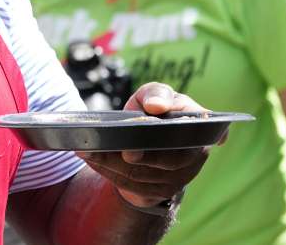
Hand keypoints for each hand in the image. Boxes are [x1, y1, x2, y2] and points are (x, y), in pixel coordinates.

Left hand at [75, 83, 214, 207]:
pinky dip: (109, 173)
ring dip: (112, 164)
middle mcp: (194, 155)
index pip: (196, 134)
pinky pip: (133, 187)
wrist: (146, 137)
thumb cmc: (153, 110)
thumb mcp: (153, 94)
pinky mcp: (161, 191)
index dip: (179, 137)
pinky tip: (92, 160)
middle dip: (141, 156)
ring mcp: (180, 178)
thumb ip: (155, 93)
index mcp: (199, 127)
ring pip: (144, 175)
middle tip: (118, 150)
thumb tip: (156, 106)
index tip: (148, 143)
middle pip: (168, 161)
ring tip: (87, 149)